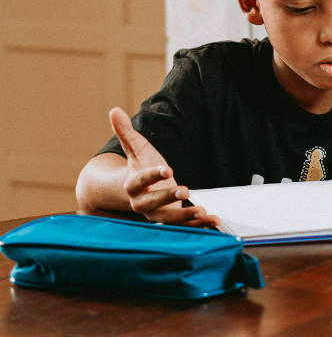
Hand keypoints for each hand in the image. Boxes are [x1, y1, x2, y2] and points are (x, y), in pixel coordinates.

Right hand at [109, 107, 219, 226]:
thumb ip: (126, 133)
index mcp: (132, 185)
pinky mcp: (170, 220)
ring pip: (168, 219)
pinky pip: (183, 226)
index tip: (168, 169)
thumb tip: (114, 111)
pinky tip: (212, 220)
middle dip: (167, 198)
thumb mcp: (136, 149)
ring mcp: (156, 214)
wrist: (139, 191)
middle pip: (152, 203)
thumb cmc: (140, 166)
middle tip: (185, 191)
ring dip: (185, 217)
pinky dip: (197, 225)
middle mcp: (142, 203)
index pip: (140, 181)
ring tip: (202, 211)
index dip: (152, 176)